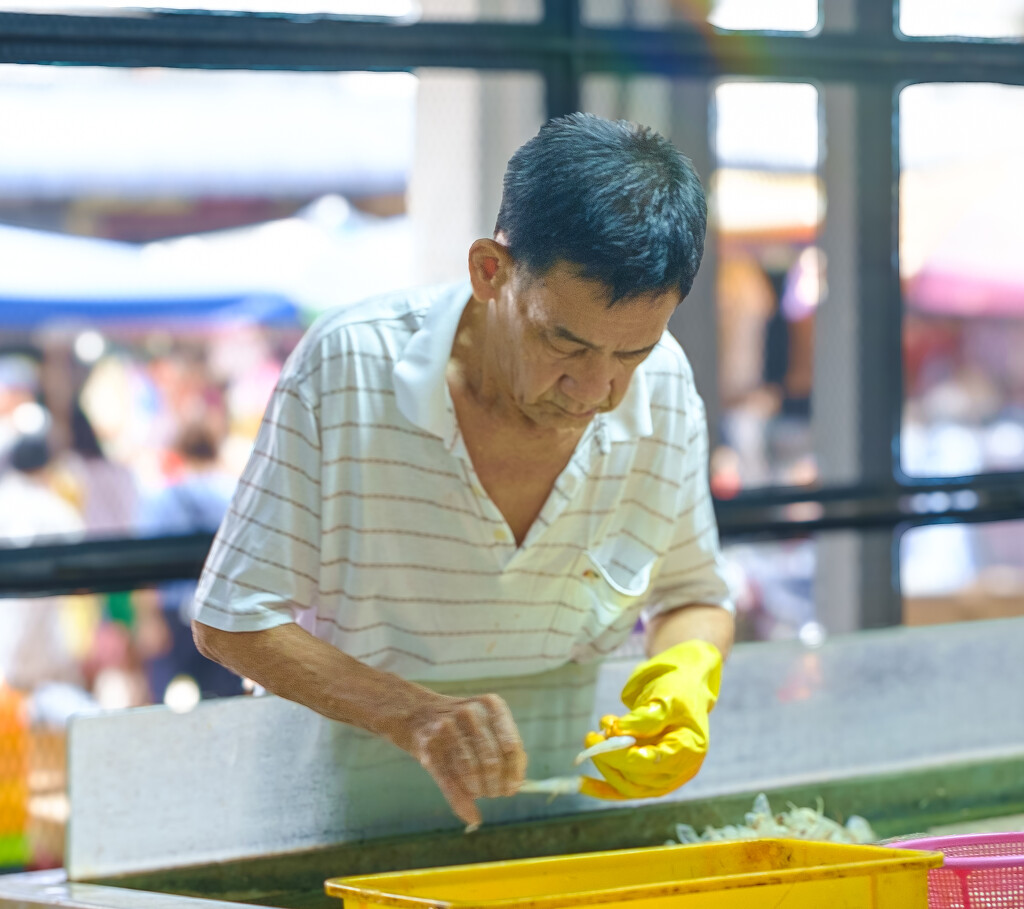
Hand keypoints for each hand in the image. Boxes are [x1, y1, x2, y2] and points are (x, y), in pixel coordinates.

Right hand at [391, 692, 526, 826]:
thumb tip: (516, 787)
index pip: (511, 746)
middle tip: (493, 794)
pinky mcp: (428, 744)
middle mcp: (470, 712)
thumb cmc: (460, 726)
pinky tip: (471, 815)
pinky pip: (449, 779)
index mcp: (491, 705)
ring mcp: (447, 726)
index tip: (512, 789)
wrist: (415, 713)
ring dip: (478, 791)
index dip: (514, 773)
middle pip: (492, 762)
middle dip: (495, 786)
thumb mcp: (484, 726)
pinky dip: (461, 802)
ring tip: (477, 792)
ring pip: (471, 771)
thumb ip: (502, 750)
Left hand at [579, 639, 721, 799]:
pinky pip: (627, 788)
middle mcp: (679, 770)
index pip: (649, 762)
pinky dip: (604, 789)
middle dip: (608, 760)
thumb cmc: (678, 687)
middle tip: (590, 737)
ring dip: (605, 766)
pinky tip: (582, 784)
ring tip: (595, 738)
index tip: (595, 739)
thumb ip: (645, 718)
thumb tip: (617, 732)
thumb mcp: (665, 697)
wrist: (685, 684)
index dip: (618, 755)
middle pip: (637, 780)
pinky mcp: (652, 775)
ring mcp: (666, 775)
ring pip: (629, 787)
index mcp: (688, 750)